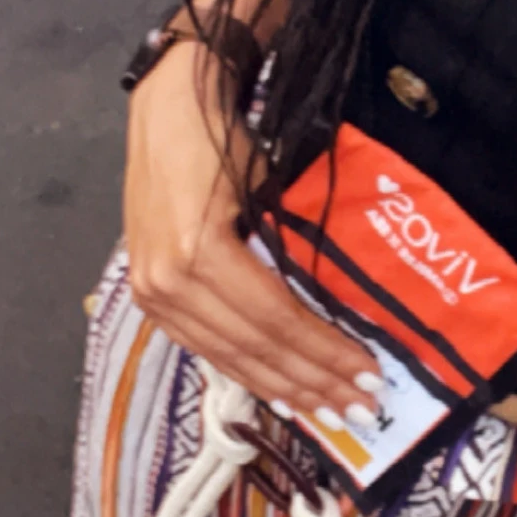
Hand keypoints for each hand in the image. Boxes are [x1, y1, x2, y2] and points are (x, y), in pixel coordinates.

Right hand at [123, 38, 379, 429]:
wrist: (167, 107)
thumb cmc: (225, 135)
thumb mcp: (269, 187)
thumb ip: (294, 249)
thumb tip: (343, 307)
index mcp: (200, 253)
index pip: (276, 320)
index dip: (324, 353)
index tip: (369, 375)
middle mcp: (168, 283)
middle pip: (253, 347)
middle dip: (311, 382)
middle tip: (359, 409)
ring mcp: (152, 293)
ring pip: (227, 356)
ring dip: (281, 387)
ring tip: (326, 409)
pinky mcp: (147, 295)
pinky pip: (202, 346)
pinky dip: (244, 370)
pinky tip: (277, 389)